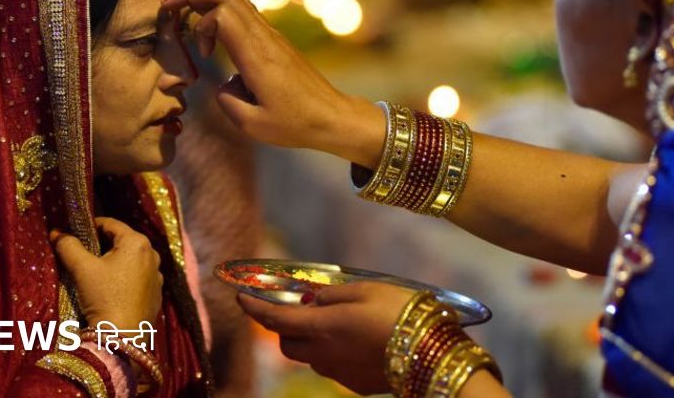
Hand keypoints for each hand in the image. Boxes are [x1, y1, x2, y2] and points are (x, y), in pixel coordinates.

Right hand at [50, 217, 162, 329]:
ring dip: (113, 262)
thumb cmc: (104, 297)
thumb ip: (68, 246)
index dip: (90, 226)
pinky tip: (110, 289)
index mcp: (137, 242)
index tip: (74, 234)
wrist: (122, 337)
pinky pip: (137, 278)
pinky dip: (123, 278)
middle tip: (82, 254)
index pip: (110, 224)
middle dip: (101, 245)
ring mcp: (157, 275)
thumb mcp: (82, 269)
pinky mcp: (156, 293)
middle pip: (121, 242)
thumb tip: (56, 232)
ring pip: (130, 260)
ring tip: (94, 273)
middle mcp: (152, 255)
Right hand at [162, 0, 385, 168]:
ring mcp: (272, 36)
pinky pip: (247, 9)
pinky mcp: (275, 41)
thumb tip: (223, 83)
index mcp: (257, 57)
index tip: (202, 53)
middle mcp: (265, 39)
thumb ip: (226, 102)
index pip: (222, 15)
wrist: (332, 117)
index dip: (201, 25)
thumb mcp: (252, 125)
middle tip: (168, 2)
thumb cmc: (295, 124)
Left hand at [237, 281, 418, 394]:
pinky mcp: (356, 385)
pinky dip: (333, 353)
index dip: (253, 307)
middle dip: (285, 328)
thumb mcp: (364, 289)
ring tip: (337, 323)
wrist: (433, 353)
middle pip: (286, 345)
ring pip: (309, 358)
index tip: (241, 296)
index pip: (273, 320)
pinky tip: (357, 341)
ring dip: (310, 342)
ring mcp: (339, 373)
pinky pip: (332, 368)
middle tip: (301, 309)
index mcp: (321, 327)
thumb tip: (309, 298)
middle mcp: (323, 354)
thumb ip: (331, 294)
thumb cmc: (400, 311)